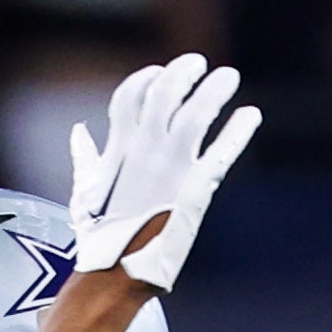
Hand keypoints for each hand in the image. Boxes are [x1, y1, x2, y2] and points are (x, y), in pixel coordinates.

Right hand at [66, 53, 262, 293]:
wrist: (117, 269)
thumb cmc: (99, 235)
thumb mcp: (84, 191)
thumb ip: (86, 157)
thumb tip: (79, 131)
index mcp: (119, 147)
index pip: (130, 96)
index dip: (145, 79)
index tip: (158, 72)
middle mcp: (145, 149)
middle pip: (164, 93)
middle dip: (182, 72)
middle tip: (198, 62)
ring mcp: (171, 166)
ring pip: (195, 114)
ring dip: (214, 91)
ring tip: (228, 76)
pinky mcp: (196, 187)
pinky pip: (222, 152)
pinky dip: (239, 131)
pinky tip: (251, 114)